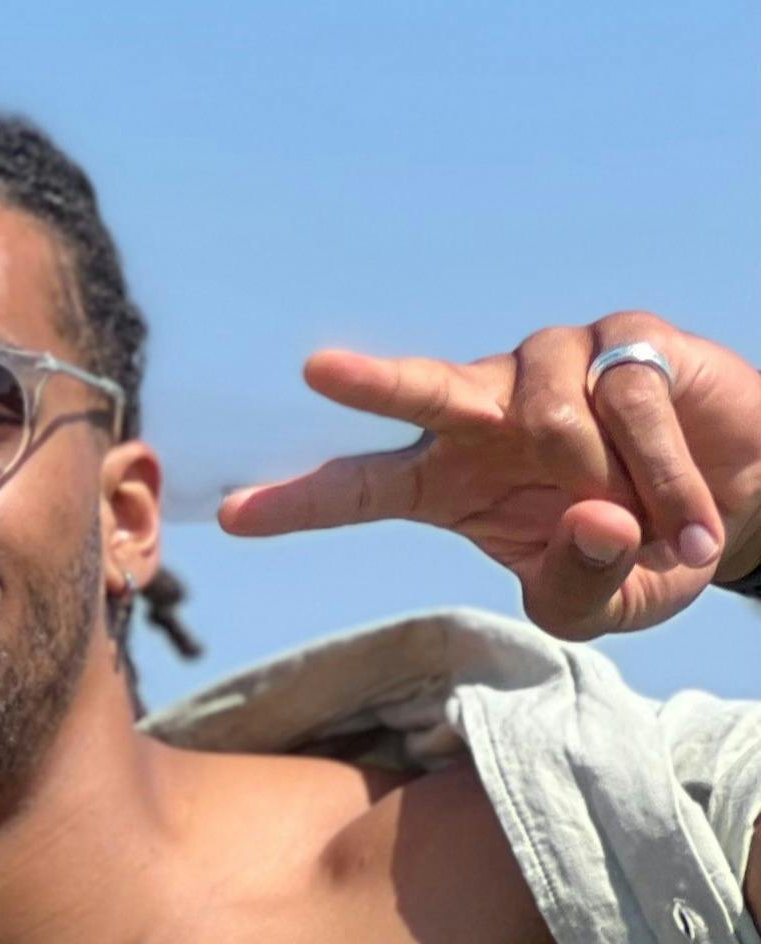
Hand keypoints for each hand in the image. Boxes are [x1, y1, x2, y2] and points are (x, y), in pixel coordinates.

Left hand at [219, 313, 760, 636]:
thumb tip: (592, 520)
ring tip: (645, 521)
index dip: (302, 501)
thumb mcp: (604, 604)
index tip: (233, 515)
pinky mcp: (624, 339)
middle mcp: (486, 413)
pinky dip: (663, 469)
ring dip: (607, 477)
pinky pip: (627, 400)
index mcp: (449, 480)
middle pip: (418, 391)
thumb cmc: (645, 553)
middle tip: (318, 369)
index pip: (362, 490)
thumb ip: (579, 584)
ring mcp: (551, 367)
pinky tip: (687, 513)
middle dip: (371, 381)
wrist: (738, 505)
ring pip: (551, 414)